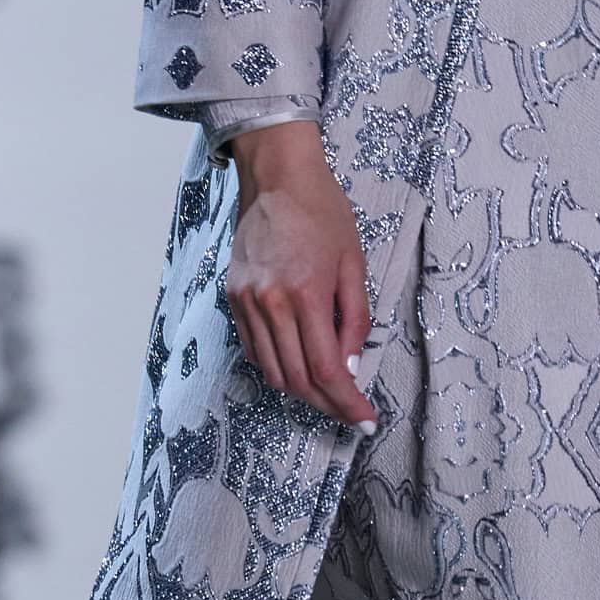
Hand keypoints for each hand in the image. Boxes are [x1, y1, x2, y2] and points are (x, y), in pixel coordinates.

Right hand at [225, 120, 376, 428]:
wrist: (278, 179)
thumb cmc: (323, 214)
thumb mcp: (353, 265)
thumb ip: (354, 320)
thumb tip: (350, 368)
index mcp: (305, 293)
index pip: (326, 369)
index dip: (347, 403)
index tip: (365, 420)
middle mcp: (270, 303)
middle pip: (298, 380)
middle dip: (328, 405)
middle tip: (350, 413)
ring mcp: (247, 302)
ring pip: (272, 372)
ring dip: (302, 393)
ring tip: (328, 396)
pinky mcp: (234, 299)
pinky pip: (255, 350)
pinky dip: (278, 368)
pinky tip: (298, 368)